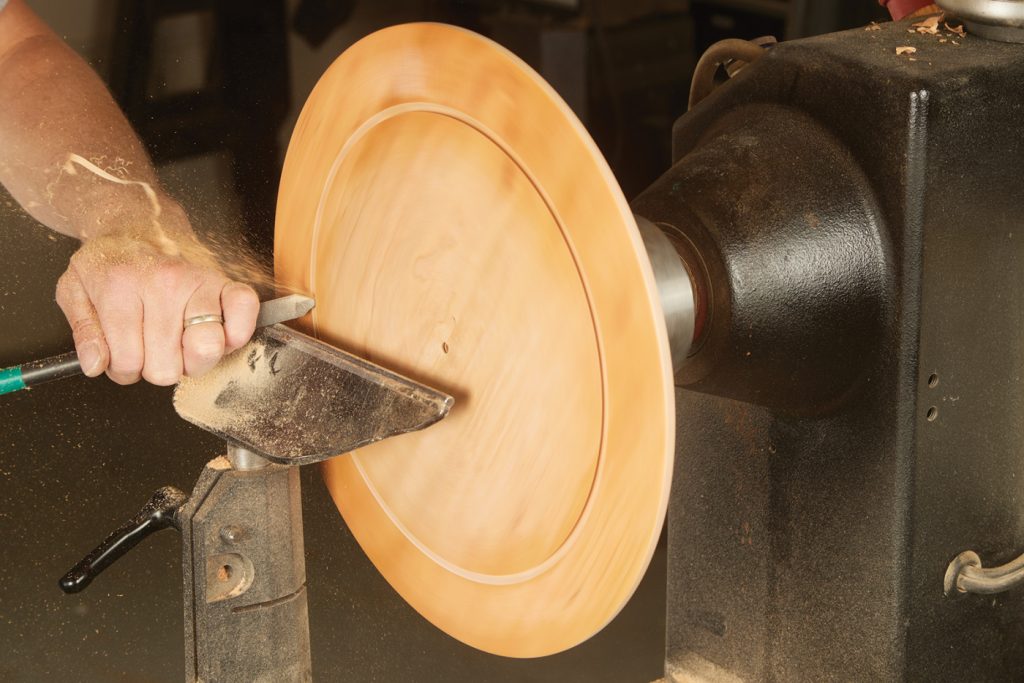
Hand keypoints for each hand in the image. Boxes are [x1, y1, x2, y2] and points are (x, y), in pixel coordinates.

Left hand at [55, 223, 259, 385]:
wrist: (139, 223)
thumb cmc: (111, 260)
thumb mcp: (74, 289)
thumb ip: (83, 331)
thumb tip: (97, 364)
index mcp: (121, 287)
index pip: (128, 361)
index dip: (123, 369)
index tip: (122, 352)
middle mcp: (164, 284)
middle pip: (167, 366)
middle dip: (156, 367)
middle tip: (150, 347)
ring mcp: (199, 282)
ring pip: (205, 350)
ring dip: (192, 359)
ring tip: (179, 343)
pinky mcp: (225, 281)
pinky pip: (245, 313)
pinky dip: (236, 333)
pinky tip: (215, 333)